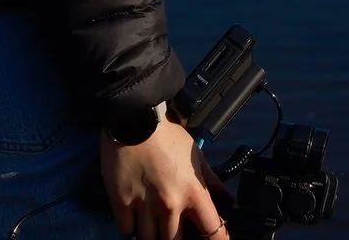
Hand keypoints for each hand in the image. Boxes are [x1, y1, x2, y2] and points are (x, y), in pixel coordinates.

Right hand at [102, 117, 224, 239]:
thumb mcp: (196, 156)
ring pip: (149, 239)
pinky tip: (135, 217)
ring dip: (152, 233)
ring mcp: (144, 207)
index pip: (212, 230)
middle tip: (172, 225)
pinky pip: (127, 230)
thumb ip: (211, 180)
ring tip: (152, 222)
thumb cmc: (167, 137)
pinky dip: (131, 227)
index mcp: (193, 193)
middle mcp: (170, 205)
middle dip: (175, 236)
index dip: (217, 239)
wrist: (135, 121)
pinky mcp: (121, 204)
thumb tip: (227, 198)